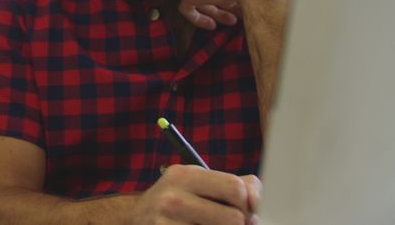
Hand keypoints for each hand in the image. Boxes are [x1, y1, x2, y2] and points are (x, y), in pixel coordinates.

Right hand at [131, 165, 260, 224]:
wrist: (138, 219)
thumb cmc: (177, 200)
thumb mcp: (197, 182)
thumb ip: (232, 185)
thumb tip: (257, 202)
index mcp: (184, 175)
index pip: (235, 188)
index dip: (248, 202)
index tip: (246, 209)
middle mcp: (173, 198)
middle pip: (234, 218)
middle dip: (239, 223)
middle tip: (229, 223)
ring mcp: (168, 223)